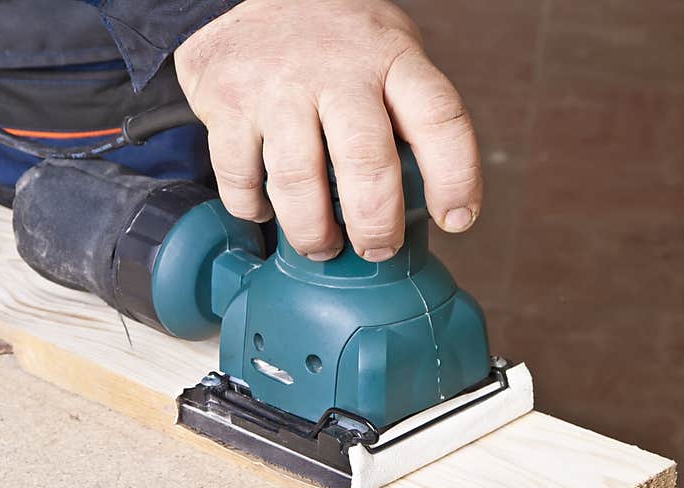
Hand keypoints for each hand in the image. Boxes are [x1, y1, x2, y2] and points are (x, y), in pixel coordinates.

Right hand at [174, 0, 481, 261]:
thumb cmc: (332, 42)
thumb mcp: (386, 54)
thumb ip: (405, 114)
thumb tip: (423, 203)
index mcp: (390, 58)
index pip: (439, 117)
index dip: (455, 177)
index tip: (456, 220)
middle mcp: (336, 70)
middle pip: (366, 163)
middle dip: (375, 224)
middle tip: (377, 250)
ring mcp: (278, 87)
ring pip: (297, 182)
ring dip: (312, 232)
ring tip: (321, 246)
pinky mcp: (227, 104)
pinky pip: (240, 179)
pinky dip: (253, 208)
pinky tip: (266, 209)